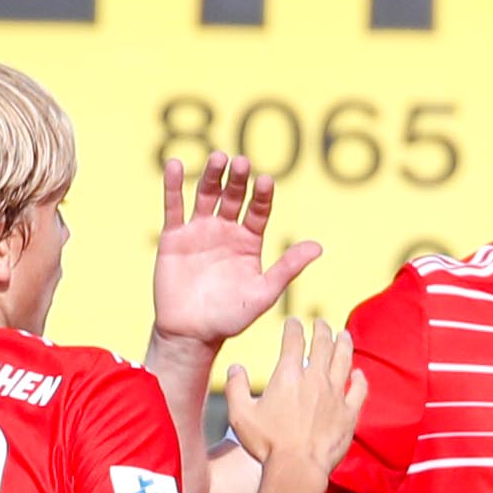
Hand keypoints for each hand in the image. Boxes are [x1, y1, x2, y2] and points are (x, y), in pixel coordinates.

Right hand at [150, 153, 321, 351]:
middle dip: (238, 180)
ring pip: (206, 195)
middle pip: (233, 196)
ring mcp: (199, 231)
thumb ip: (288, 268)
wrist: (192, 334)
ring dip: (211, 176)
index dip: (262, 196)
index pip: (258, 211)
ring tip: (217, 158)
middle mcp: (226, 231)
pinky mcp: (174, 236)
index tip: (266, 181)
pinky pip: (174, 207)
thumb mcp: (264, 293)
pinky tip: (175, 165)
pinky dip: (173, 186)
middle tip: (241, 163)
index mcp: (249, 242)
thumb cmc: (230, 318)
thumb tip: (318, 247)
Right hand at [224, 317, 366, 476]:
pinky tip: (358, 373)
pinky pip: (359, 389)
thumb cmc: (267, 444)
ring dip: (344, 344)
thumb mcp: (240, 414)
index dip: (293, 327)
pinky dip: (359, 378)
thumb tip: (235, 368)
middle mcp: (315, 379)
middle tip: (321, 322)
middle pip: (323, 344)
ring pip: (344, 360)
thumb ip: (235, 388)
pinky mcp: (349, 413)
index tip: (293, 322)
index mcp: (289, 375)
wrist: (297, 469)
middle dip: (322, 329)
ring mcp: (336, 395)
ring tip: (344, 334)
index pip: (293, 340)